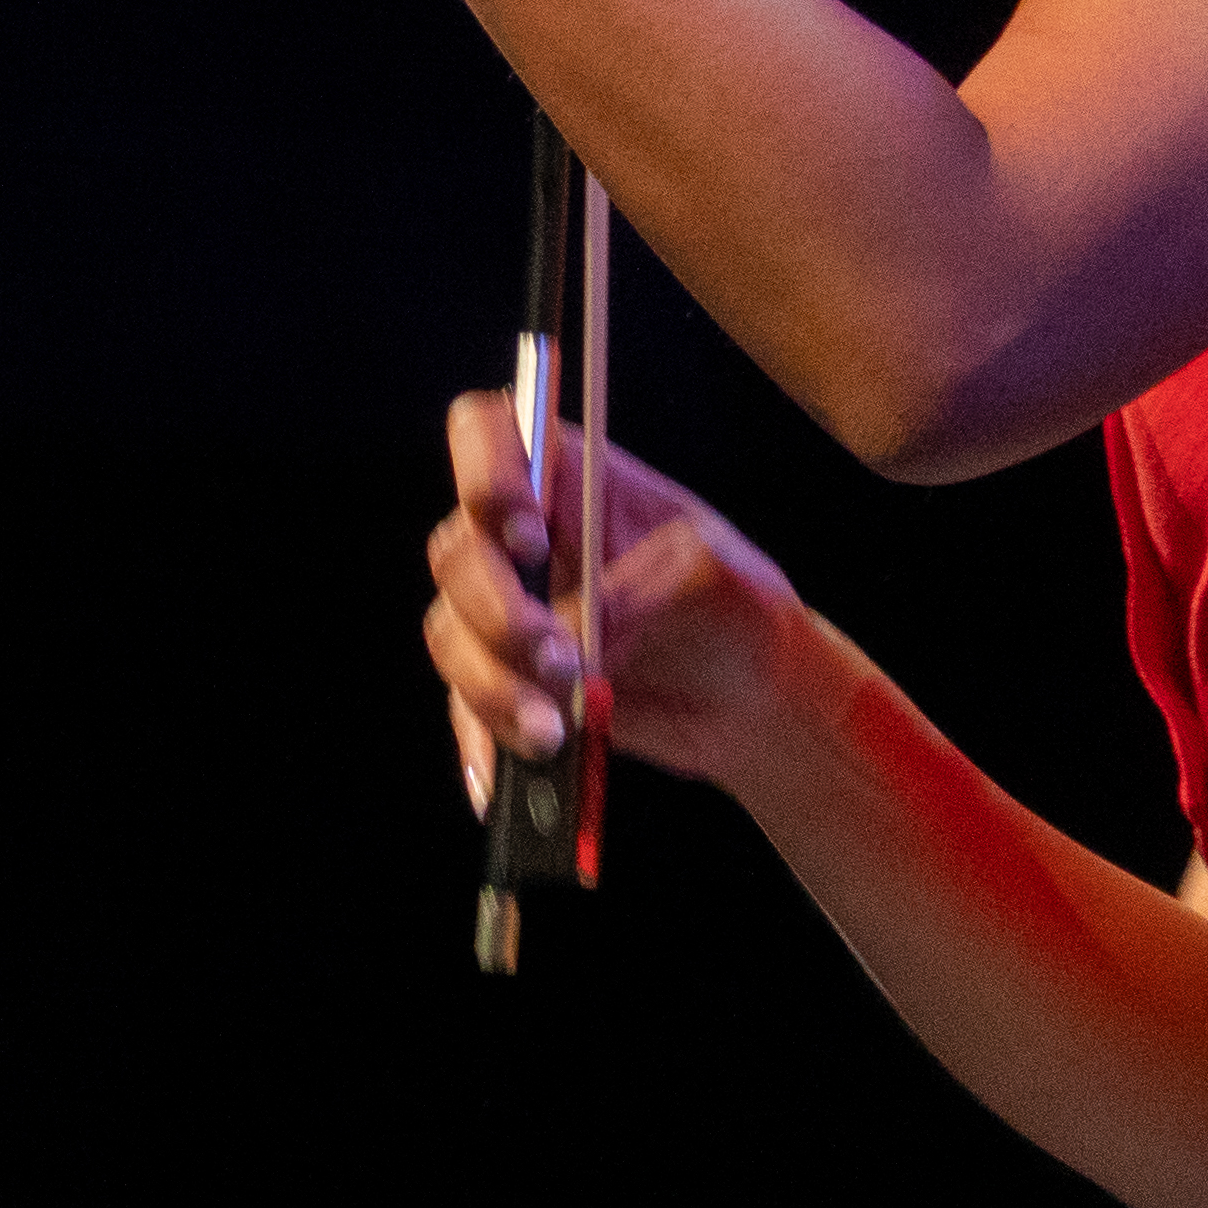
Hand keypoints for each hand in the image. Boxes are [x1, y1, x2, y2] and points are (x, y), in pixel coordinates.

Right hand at [424, 386, 809, 812]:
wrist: (755, 699)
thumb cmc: (738, 607)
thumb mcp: (707, 578)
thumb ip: (632, 598)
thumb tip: (564, 643)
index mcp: (565, 476)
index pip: (485, 434)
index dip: (485, 473)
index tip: (528, 535)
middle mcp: (518, 539)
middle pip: (456, 553)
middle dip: (498, 614)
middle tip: (560, 660)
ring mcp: (504, 613)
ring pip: (452, 637)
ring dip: (494, 687)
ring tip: (557, 732)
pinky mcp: (506, 682)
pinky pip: (466, 710)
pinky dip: (484, 741)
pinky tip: (515, 773)